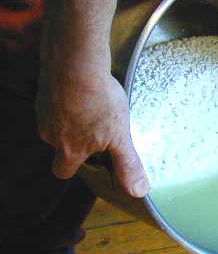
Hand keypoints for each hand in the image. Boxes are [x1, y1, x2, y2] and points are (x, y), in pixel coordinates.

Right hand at [36, 45, 149, 197]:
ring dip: (74, 117)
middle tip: (97, 128)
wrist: (76, 61)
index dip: (77, 168)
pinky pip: (56, 100)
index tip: (93, 160)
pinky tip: (84, 89)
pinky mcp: (43, 88)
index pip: (63, 172)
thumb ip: (127, 165)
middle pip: (60, 146)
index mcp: (68, 150)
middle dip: (76, 141)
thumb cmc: (98, 101)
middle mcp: (50, 133)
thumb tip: (138, 192)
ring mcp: (43, 110)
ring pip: (58, 122)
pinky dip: (69, 98)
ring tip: (95, 105)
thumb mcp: (120, 138)